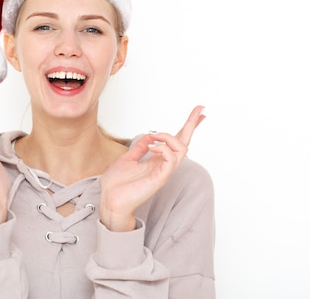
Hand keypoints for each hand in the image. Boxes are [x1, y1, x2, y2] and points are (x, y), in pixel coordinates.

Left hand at [99, 105, 205, 231]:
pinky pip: (171, 160)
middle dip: (192, 125)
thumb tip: (148, 135)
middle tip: (200, 109)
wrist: (109, 200)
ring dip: (168, 137)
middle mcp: (163, 165)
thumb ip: (139, 148)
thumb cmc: (116, 184)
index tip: (198, 113)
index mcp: (156, 161)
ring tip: (154, 136)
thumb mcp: (128, 158)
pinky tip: (152, 147)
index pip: (176, 142)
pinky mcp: (160, 179)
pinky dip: (163, 148)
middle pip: (184, 143)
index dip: (187, 127)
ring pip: (181, 149)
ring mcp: (163, 172)